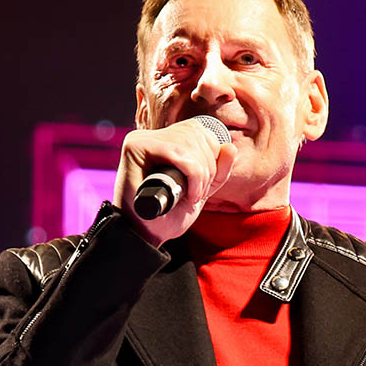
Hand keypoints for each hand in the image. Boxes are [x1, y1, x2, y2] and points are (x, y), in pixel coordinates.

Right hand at [113, 120, 236, 246]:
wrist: (147, 236)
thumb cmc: (169, 215)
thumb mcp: (202, 191)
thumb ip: (219, 171)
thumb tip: (230, 147)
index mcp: (165, 141)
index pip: (199, 130)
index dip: (212, 155)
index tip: (205, 186)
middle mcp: (151, 136)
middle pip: (195, 134)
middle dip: (208, 167)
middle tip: (199, 195)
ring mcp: (141, 139)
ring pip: (188, 141)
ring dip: (201, 173)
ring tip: (193, 196)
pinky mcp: (135, 147)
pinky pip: (177, 152)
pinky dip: (192, 174)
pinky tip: (189, 194)